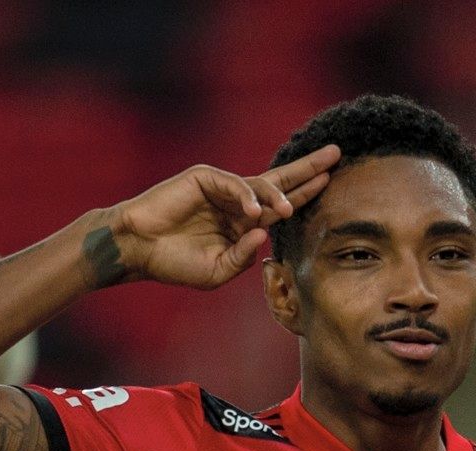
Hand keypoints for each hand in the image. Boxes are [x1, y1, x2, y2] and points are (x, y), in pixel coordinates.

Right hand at [93, 144, 340, 289]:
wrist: (139, 250)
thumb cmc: (175, 263)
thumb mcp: (216, 272)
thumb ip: (242, 258)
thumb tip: (264, 233)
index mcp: (243, 223)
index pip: (282, 205)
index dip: (306, 193)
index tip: (331, 180)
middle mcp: (237, 201)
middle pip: (280, 181)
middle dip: (308, 168)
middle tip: (336, 153)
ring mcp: (222, 188)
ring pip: (260, 185)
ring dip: (277, 196)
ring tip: (287, 209)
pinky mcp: (204, 178)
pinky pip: (233, 184)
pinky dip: (244, 196)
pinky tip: (251, 211)